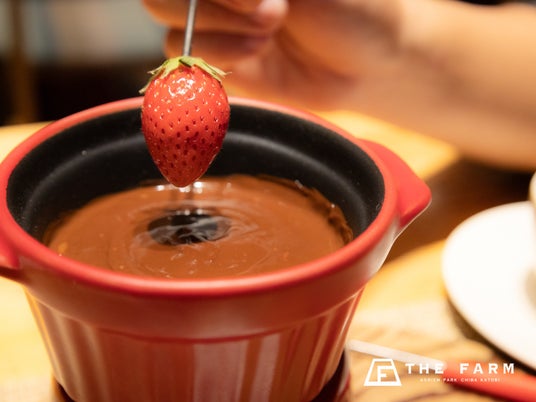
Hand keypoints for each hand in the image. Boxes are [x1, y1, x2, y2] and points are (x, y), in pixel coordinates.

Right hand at [142, 0, 400, 108]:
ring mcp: (217, 26)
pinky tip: (257, 56)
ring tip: (270, 34)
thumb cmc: (352, 5)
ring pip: (170, 27)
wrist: (370, 64)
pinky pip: (188, 64)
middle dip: (216, 6)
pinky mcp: (223, 67)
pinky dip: (218, 57)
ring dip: (219, 31)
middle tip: (272, 13)